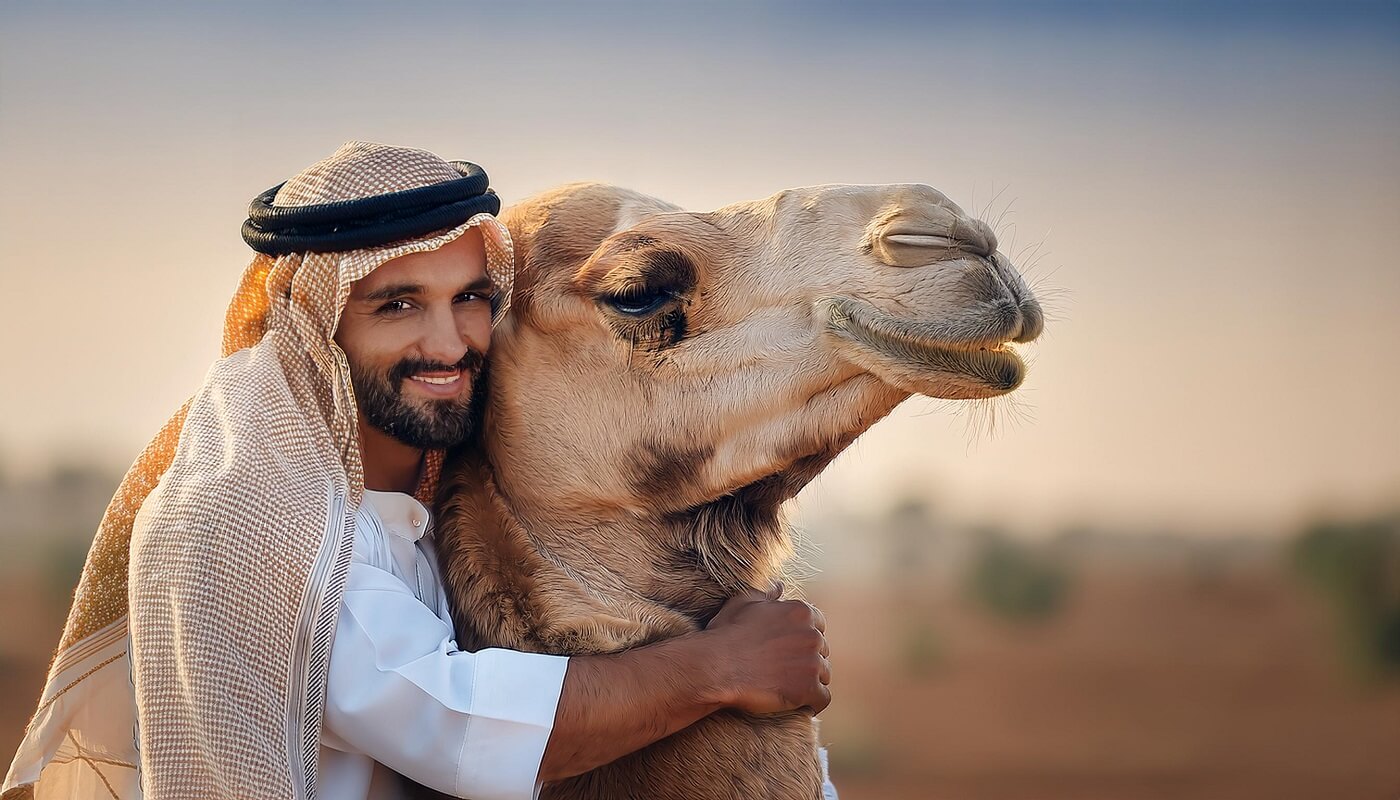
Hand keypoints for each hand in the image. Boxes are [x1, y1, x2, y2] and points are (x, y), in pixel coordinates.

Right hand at [703, 581, 830, 715]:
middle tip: (782, 670)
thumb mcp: (743, 603)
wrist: (716, 667)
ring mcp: (812, 663)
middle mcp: (812, 635)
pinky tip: (797, 703)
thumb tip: (779, 587)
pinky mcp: (808, 689)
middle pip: (822, 651)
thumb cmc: (726, 635)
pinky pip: (822, 699)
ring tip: (786, 687)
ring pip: (823, 675)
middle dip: (806, 660)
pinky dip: (812, 703)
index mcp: (801, 612)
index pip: (818, 625)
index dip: (802, 639)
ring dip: (809, 681)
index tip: (786, 649)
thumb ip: (766, 594)